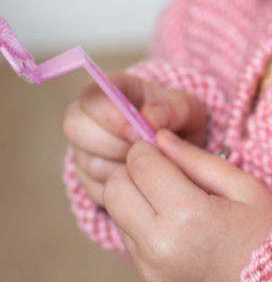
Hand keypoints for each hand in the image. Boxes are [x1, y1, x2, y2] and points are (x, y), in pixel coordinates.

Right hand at [62, 72, 209, 207]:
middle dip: (114, 143)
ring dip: (126, 168)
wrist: (181, 151)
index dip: (110, 114)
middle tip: (147, 150)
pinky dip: (127, 189)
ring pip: (90, 163)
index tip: (138, 130)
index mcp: (107, 91)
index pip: (90, 96)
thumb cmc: (179, 122)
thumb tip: (150, 118)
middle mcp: (86, 119)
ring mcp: (83, 151)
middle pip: (76, 128)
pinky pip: (99, 189)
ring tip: (153, 163)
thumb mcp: (185, 109)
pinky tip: (147, 181)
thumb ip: (172, 109)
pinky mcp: (89, 182)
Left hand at [102, 128, 271, 281]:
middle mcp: (159, 247)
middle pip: (115, 190)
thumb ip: (197, 160)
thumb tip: (160, 138)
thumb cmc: (270, 237)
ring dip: (140, 207)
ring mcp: (151, 273)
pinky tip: (185, 241)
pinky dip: (149, 237)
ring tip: (181, 213)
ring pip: (120, 220)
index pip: (139, 163)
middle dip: (133, 175)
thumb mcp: (245, 188)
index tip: (166, 153)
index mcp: (186, 215)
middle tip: (164, 177)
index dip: (149, 150)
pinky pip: (135, 251)